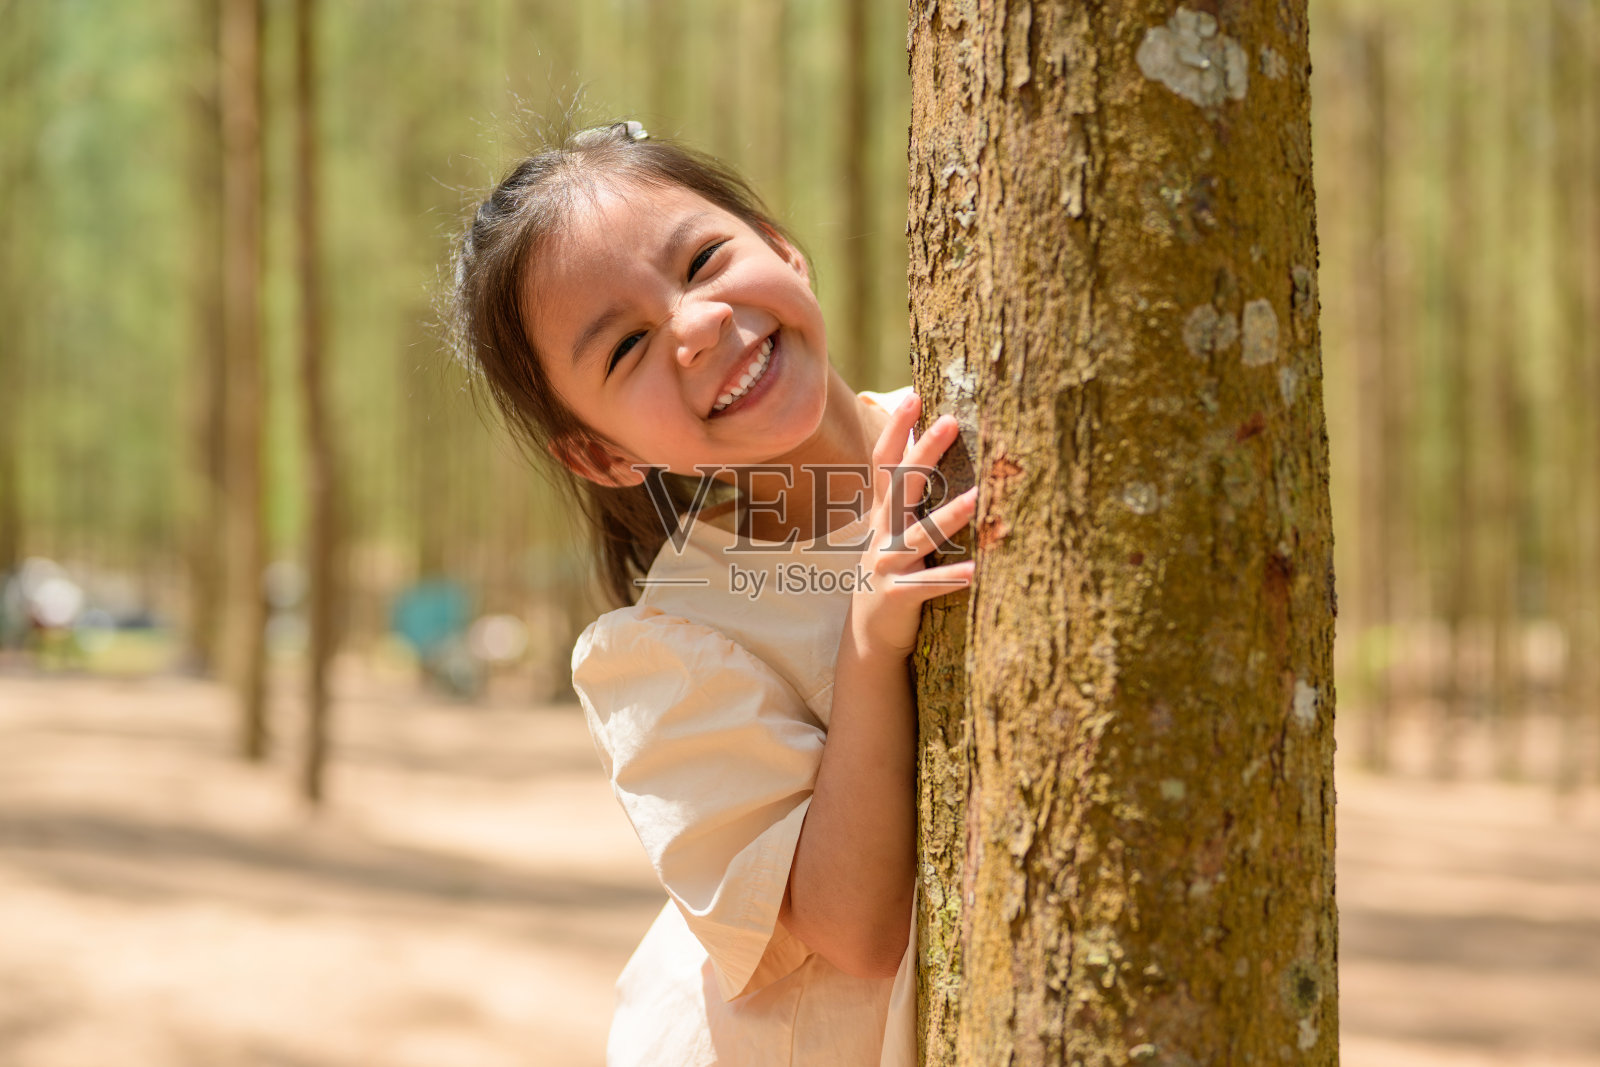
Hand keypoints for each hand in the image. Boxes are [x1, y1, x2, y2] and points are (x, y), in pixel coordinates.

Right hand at [848, 392, 976, 658]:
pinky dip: (951, 578)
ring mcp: (888, 565)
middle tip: (950, 420)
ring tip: (977, 498)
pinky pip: (928, 587)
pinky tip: (977, 570)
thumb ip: (908, 497)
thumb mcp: (894, 531)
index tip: (914, 396)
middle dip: (924, 452)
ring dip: (948, 517)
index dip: (895, 429)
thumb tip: (929, 449)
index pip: (884, 463)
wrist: (869, 636)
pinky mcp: (898, 596)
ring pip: (919, 537)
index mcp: (882, 515)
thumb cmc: (893, 572)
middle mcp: (882, 534)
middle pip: (900, 486)